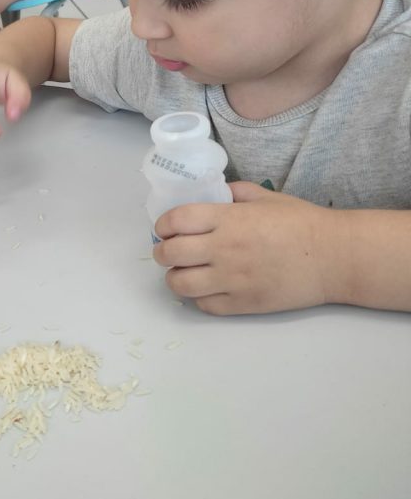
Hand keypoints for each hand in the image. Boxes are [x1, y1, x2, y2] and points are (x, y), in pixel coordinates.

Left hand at [153, 182, 346, 314]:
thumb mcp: (266, 197)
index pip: (176, 221)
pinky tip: (207, 289)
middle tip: (168, 252)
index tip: (164, 229)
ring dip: (175, 278)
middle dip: (162, 252)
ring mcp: (233, 279)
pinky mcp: (244, 303)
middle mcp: (225, 249)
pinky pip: (205, 305)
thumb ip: (235, 193)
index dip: (162, 225)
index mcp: (228, 219)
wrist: (335, 257)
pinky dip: (199, 298)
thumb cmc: (302, 223)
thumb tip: (212, 193)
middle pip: (170, 254)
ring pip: (180, 284)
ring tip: (183, 272)